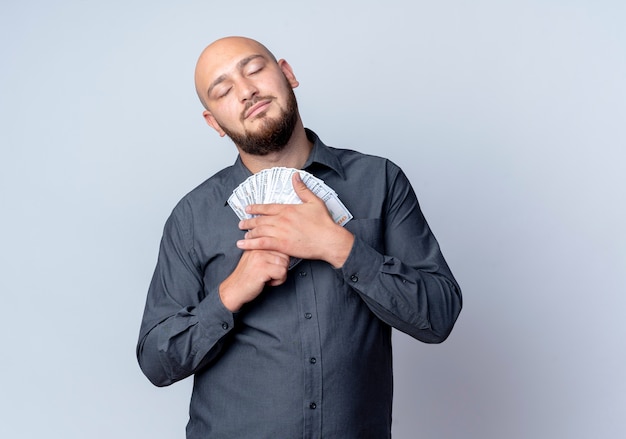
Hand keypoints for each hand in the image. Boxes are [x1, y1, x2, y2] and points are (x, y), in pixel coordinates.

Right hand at [219, 250, 289, 311]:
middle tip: (269, 274)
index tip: (272, 267)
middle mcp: (258, 248)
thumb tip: (283, 249)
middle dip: (281, 268)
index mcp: (257, 244)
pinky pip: (282, 273)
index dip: (280, 260)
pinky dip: (278, 281)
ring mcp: (260, 258)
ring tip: (268, 278)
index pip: (280, 246)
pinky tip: (267, 282)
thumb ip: (266, 251)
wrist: (233, 290)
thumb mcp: (254, 258)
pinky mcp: (262, 268)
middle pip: (285, 256)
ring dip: (280, 275)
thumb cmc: (246, 276)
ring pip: (285, 264)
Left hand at [237, 172, 353, 267]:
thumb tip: (295, 176)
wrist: (329, 240)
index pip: (266, 207)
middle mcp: (281, 220)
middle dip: (248, 221)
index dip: (255, 208)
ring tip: (243, 235)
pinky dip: (250, 244)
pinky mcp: (282, 245)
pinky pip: (261, 244)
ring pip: (259, 231)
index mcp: (288, 209)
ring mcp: (280, 233)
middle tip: (241, 223)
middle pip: (260, 220)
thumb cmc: (324, 222)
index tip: (247, 208)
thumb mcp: (314, 201)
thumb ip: (302, 189)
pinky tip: (242, 245)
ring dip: (249, 233)